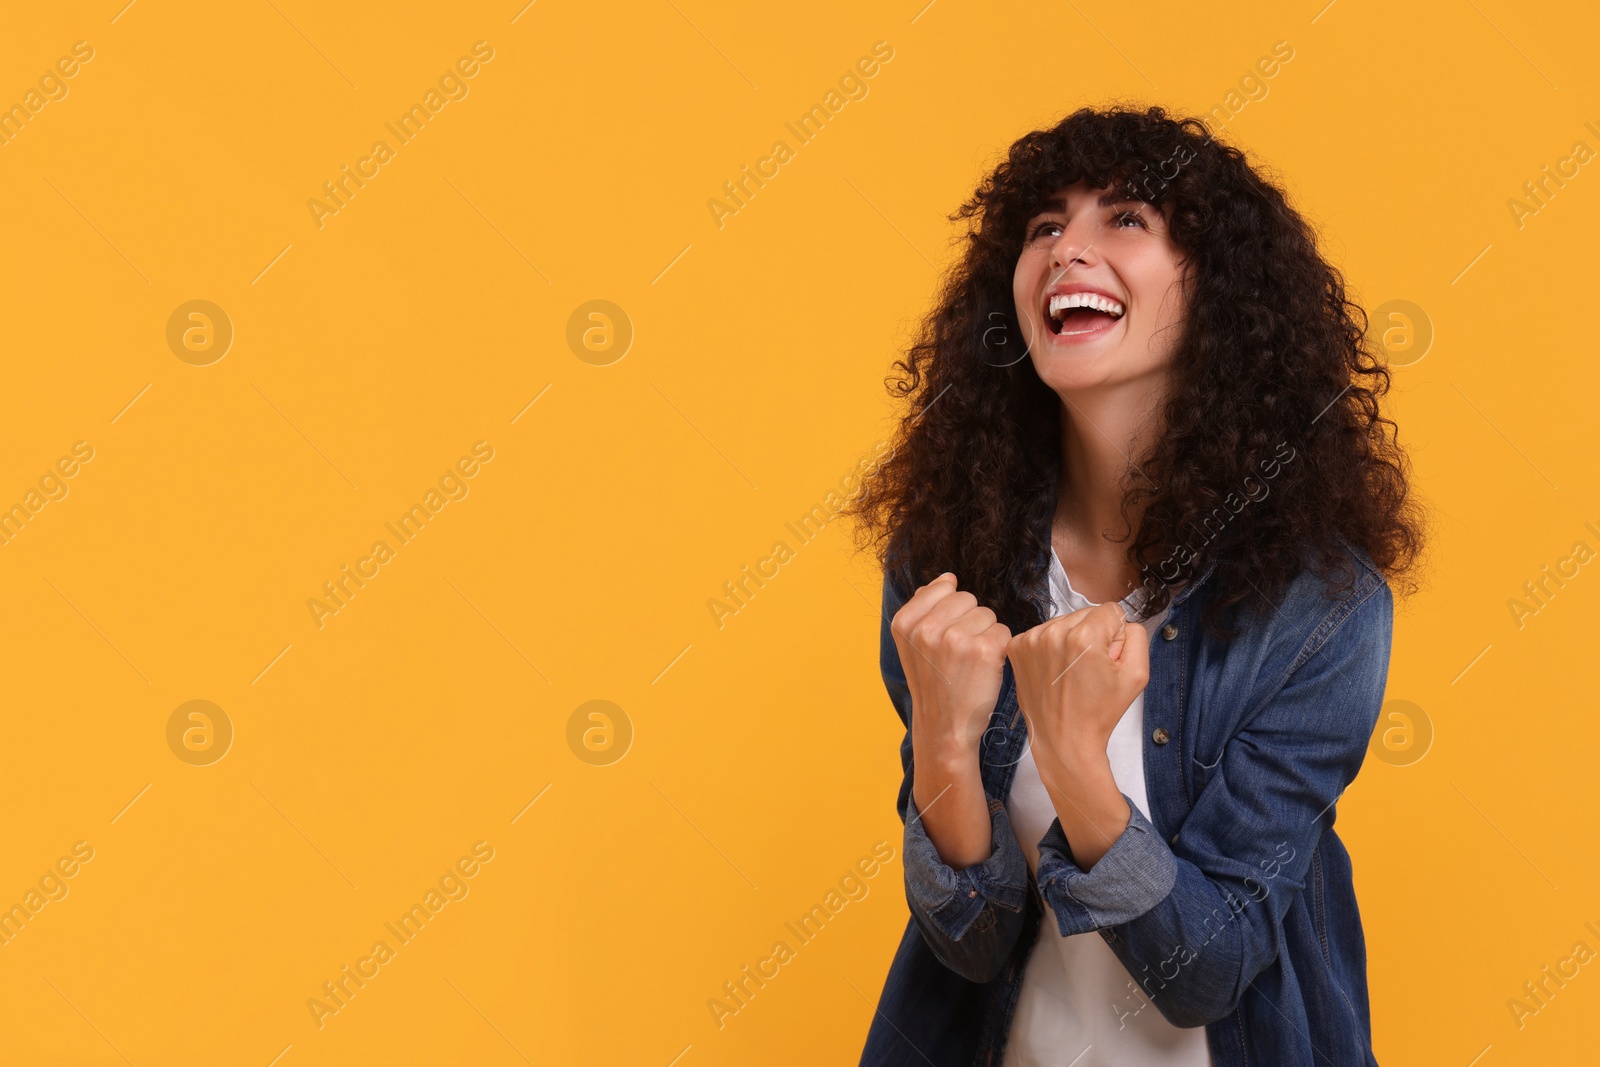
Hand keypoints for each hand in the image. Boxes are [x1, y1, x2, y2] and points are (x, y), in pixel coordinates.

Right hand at [890, 572, 1011, 758]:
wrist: (945, 727)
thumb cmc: (933, 683)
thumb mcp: (912, 645)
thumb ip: (923, 608)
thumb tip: (946, 578)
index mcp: (904, 622)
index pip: (943, 587)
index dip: (950, 611)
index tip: (944, 637)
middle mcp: (926, 628)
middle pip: (967, 598)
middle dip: (969, 620)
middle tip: (960, 652)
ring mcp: (954, 639)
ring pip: (987, 614)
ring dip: (985, 634)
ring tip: (971, 661)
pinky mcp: (983, 650)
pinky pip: (1003, 630)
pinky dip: (999, 648)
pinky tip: (986, 667)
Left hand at [1006, 602, 1149, 759]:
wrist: (1064, 741)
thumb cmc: (1098, 713)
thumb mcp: (1138, 674)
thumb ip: (1136, 635)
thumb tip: (1121, 621)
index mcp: (1084, 637)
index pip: (1111, 611)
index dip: (1116, 637)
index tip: (1107, 660)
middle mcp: (1053, 632)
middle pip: (1086, 614)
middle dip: (1094, 636)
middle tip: (1090, 670)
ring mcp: (1031, 640)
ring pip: (1065, 622)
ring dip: (1072, 641)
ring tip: (1072, 673)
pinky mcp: (1017, 647)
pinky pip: (1044, 632)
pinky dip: (1052, 648)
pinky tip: (1056, 672)